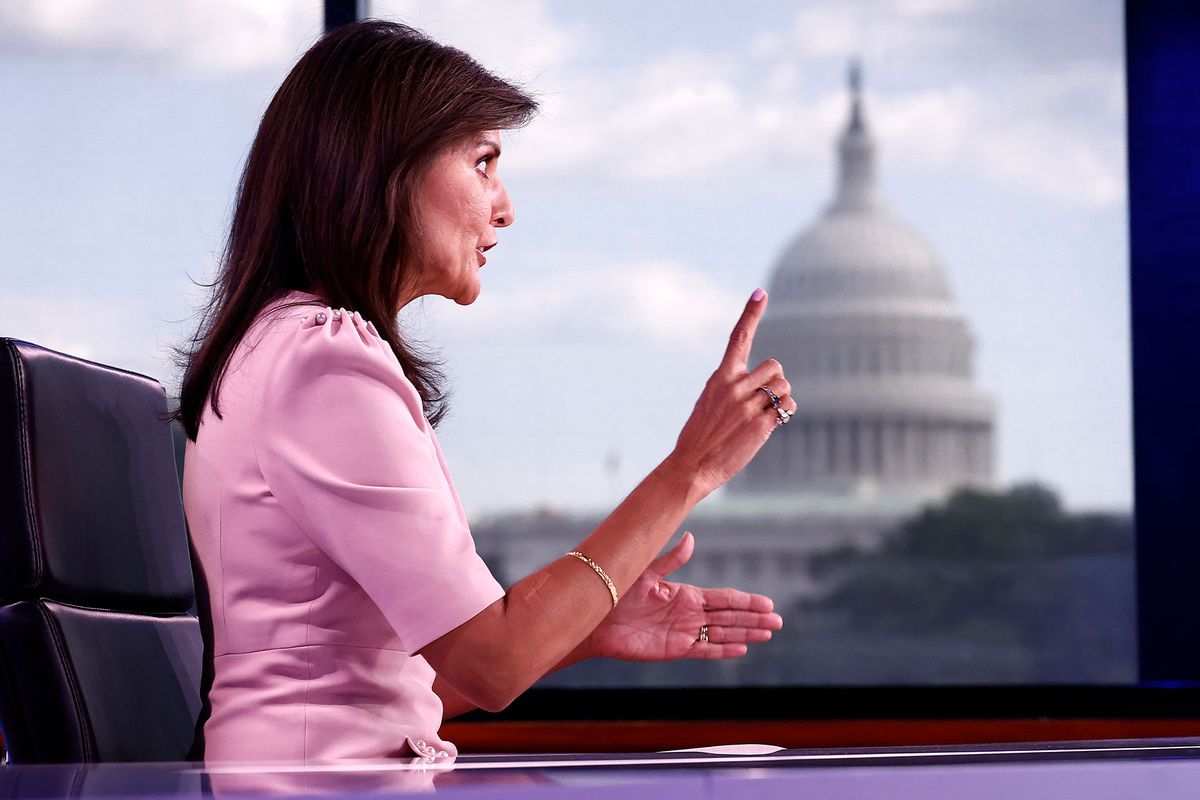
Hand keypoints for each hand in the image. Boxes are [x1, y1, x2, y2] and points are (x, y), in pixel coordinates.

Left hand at [586, 532, 782, 660]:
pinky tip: (741, 649)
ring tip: (767, 634)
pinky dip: (722, 650)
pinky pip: (704, 650)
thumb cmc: (617, 591)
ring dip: (745, 634)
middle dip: (753, 618)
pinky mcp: (674, 649)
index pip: (724, 598)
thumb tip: (691, 538)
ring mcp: (683, 632)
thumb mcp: (646, 572)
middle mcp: (689, 613)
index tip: (767, 602)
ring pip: (722, 633)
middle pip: (729, 616)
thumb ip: (671, 560)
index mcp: (685, 594)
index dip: (746, 600)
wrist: (597, 619)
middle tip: (778, 621)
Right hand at [667, 289, 797, 495]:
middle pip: (775, 366)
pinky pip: (788, 407)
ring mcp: (747, 404)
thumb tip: (763, 386)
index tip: (761, 293)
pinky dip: (785, 414)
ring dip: (780, 399)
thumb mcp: (710, 403)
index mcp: (720, 377)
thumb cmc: (701, 436)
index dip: (750, 313)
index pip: (738, 338)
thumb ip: (733, 389)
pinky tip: (769, 425)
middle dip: (775, 381)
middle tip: (762, 400)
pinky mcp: (761, 423)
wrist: (692, 465)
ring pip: (784, 386)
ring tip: (761, 415)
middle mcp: (734, 386)